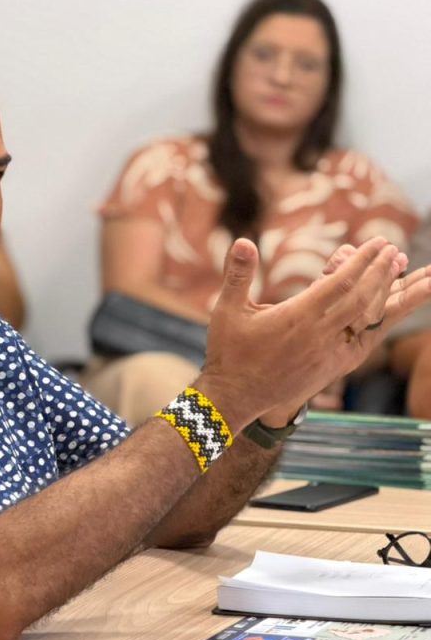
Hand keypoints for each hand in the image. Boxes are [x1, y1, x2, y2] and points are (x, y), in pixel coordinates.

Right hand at [197, 237, 414, 430]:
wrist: (235, 397)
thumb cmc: (229, 352)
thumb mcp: (227, 310)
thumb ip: (238, 275)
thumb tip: (242, 241)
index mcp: (297, 317)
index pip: (341, 283)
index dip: (364, 261)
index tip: (380, 243)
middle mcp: (320, 335)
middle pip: (364, 298)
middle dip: (383, 272)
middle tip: (395, 251)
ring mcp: (330, 354)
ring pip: (371, 321)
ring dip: (395, 296)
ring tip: (415, 276)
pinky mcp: (334, 368)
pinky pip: (366, 340)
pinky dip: (382, 322)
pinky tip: (394, 309)